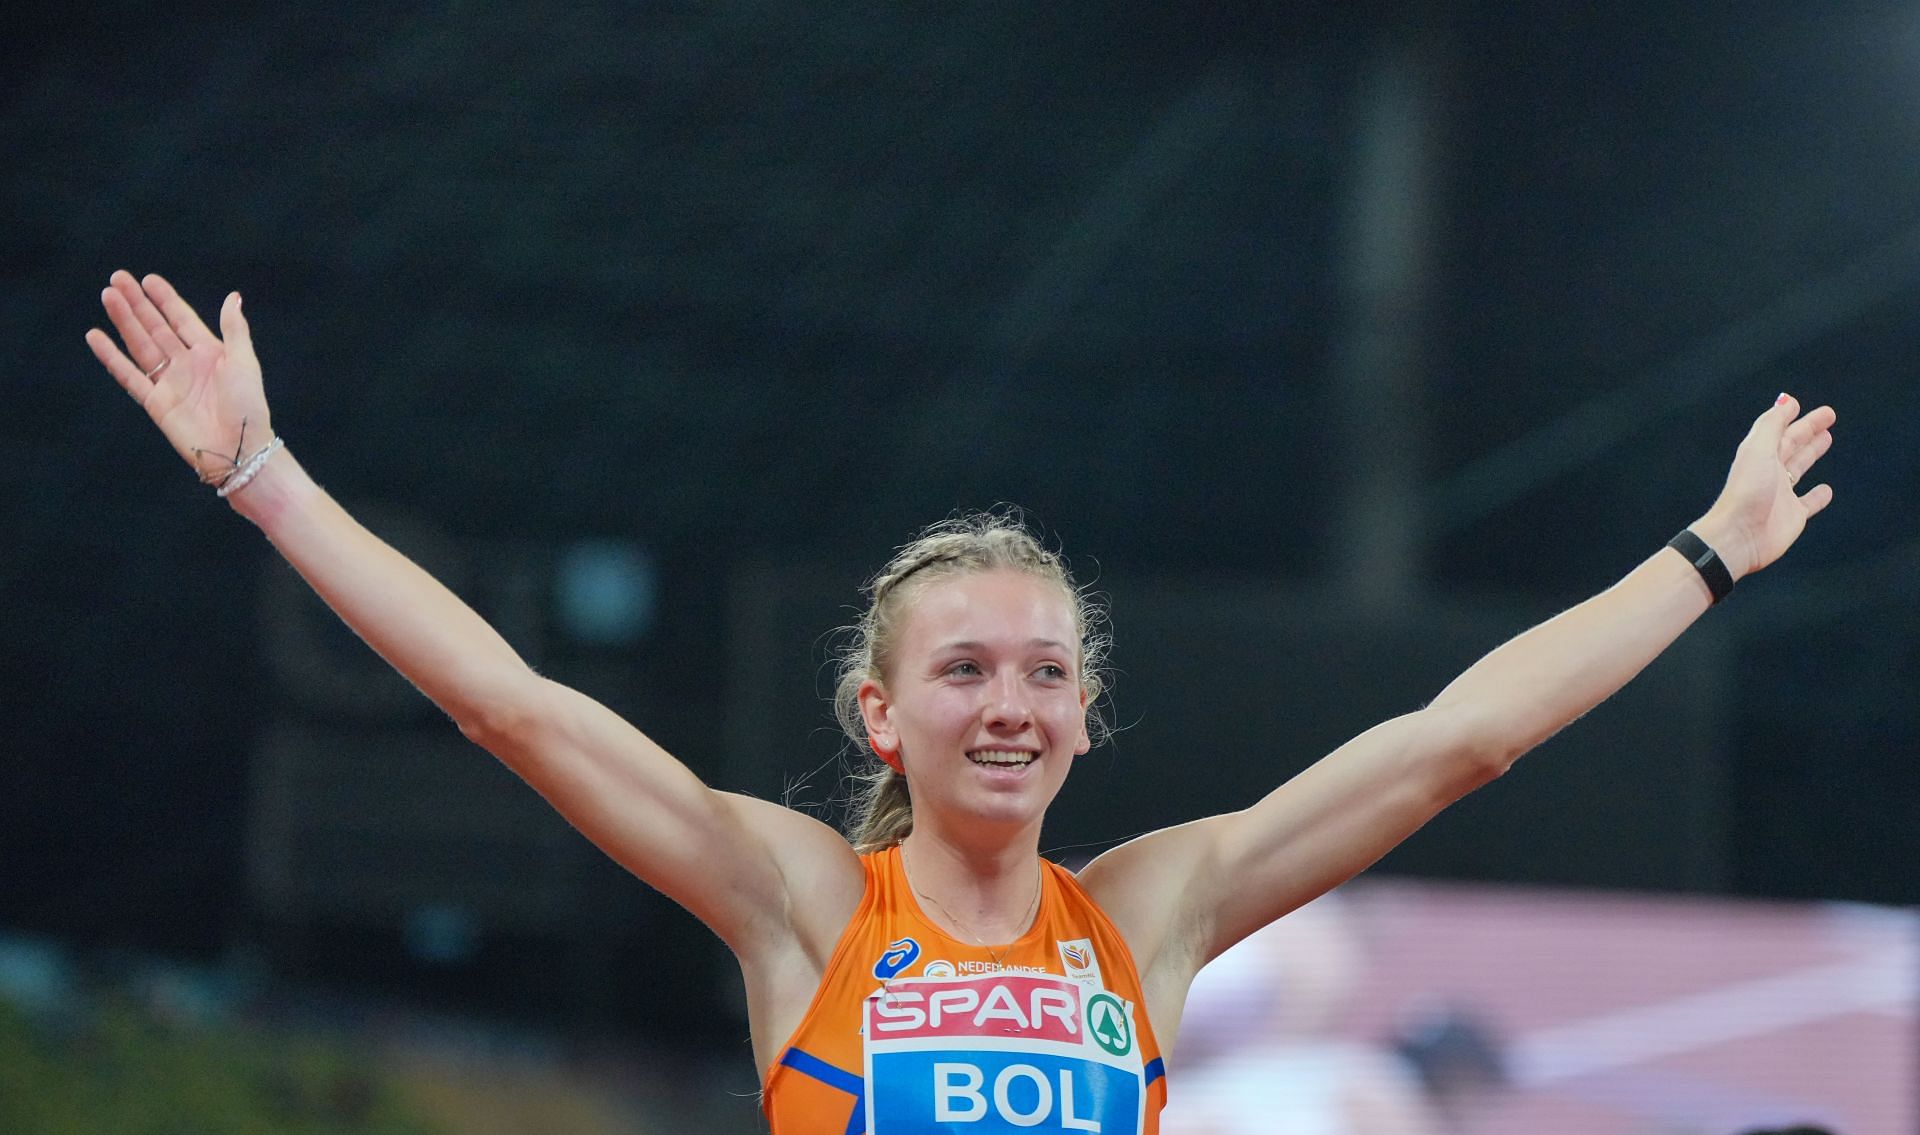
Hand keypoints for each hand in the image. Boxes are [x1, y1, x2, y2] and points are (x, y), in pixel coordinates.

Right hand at [85, 270, 269, 483]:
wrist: (239, 448)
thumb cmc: (249, 407)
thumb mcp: (244, 362)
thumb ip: (234, 329)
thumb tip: (232, 296)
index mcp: (210, 353)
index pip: (182, 319)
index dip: (165, 300)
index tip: (148, 279)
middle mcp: (186, 364)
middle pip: (156, 327)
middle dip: (137, 303)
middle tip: (118, 278)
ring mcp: (169, 382)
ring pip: (140, 345)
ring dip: (124, 321)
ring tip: (107, 296)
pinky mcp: (154, 402)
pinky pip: (128, 375)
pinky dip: (111, 356)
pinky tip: (96, 337)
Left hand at [1691, 393, 1835, 579]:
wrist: (1739, 536)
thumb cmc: (1747, 491)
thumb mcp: (1758, 450)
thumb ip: (1772, 425)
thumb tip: (1786, 400)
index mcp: (1758, 455)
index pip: (1778, 430)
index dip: (1788, 416)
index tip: (1797, 403)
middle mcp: (1769, 472)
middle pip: (1792, 445)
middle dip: (1808, 430)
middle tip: (1829, 416)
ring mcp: (1781, 494)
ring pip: (1800, 467)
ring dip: (1812, 453)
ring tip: (1827, 438)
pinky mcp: (1793, 516)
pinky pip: (1808, 503)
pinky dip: (1818, 496)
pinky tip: (1826, 490)